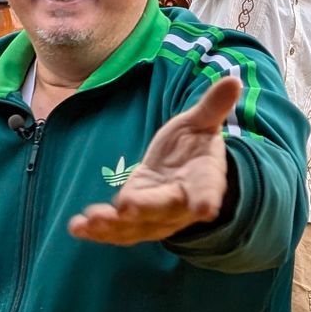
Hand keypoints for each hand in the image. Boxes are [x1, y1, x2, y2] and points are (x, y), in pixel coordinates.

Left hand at [70, 77, 240, 245]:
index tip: (206, 208)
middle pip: (162, 210)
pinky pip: (116, 230)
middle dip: (144, 209)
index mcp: (203, 182)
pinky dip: (97, 231)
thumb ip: (213, 107)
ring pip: (135, 227)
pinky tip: (77, 227)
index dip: (206, 200)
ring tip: (88, 222)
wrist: (186, 176)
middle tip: (126, 206)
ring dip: (112, 227)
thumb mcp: (202, 124)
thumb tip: (233, 80)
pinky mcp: (133, 221)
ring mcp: (155, 218)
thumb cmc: (195, 147)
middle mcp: (179, 206)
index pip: (207, 192)